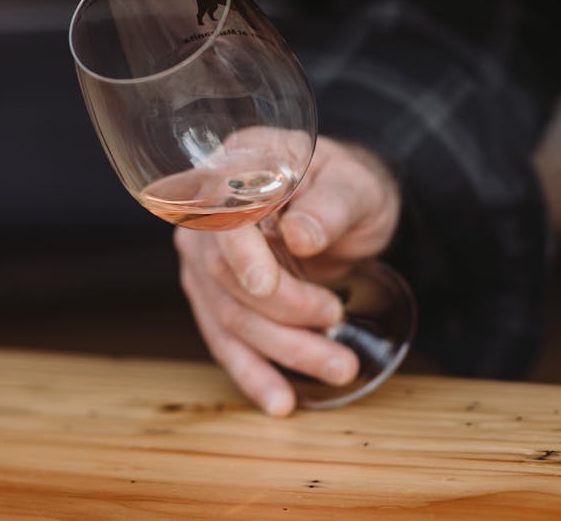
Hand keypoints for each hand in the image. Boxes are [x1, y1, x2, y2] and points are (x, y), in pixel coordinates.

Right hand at [174, 135, 401, 415]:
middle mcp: (209, 206)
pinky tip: (279, 398)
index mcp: (242, 161)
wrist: (347, 204)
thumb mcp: (356, 186)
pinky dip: (252, 370)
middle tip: (339, 334)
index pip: (223, 210)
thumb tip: (299, 235)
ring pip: (226, 313)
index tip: (266, 285)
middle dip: (281, 315)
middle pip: (224, 272)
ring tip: (336, 368)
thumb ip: (330, 206)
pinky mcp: (212, 291)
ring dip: (278, 350)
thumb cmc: (350, 184)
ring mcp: (204, 251)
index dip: (239, 251)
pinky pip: (224, 336)